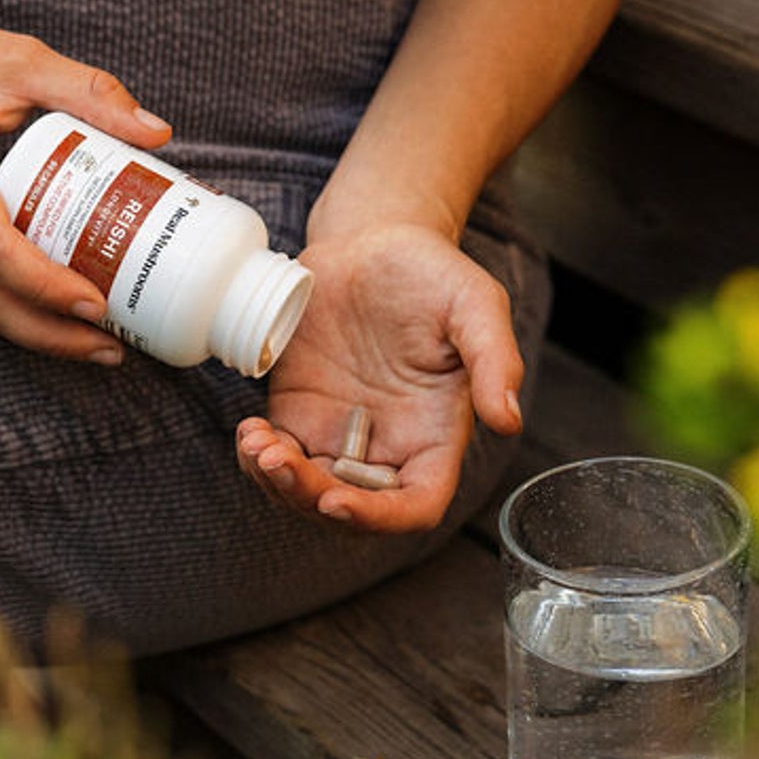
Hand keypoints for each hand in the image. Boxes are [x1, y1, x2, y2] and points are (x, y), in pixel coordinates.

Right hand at [0, 0, 170, 361]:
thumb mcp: (20, 58)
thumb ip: (89, 91)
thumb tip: (157, 135)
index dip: (41, 283)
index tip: (95, 302)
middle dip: (46, 333)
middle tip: (110, 347)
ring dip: (31, 332)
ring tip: (93, 343)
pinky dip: (10, 306)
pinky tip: (55, 312)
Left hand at [236, 222, 523, 532]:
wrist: (372, 241)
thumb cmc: (431, 272)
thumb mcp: (475, 304)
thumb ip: (496, 359)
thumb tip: (508, 419)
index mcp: (434, 436)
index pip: (416, 503)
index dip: (380, 516)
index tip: (337, 501)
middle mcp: (387, 446)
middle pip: (351, 506)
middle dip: (309, 497)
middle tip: (278, 461)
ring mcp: (338, 434)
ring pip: (305, 490)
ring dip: (276, 483)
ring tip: (256, 444)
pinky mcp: (299, 414)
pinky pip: (276, 457)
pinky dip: (257, 458)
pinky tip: (249, 433)